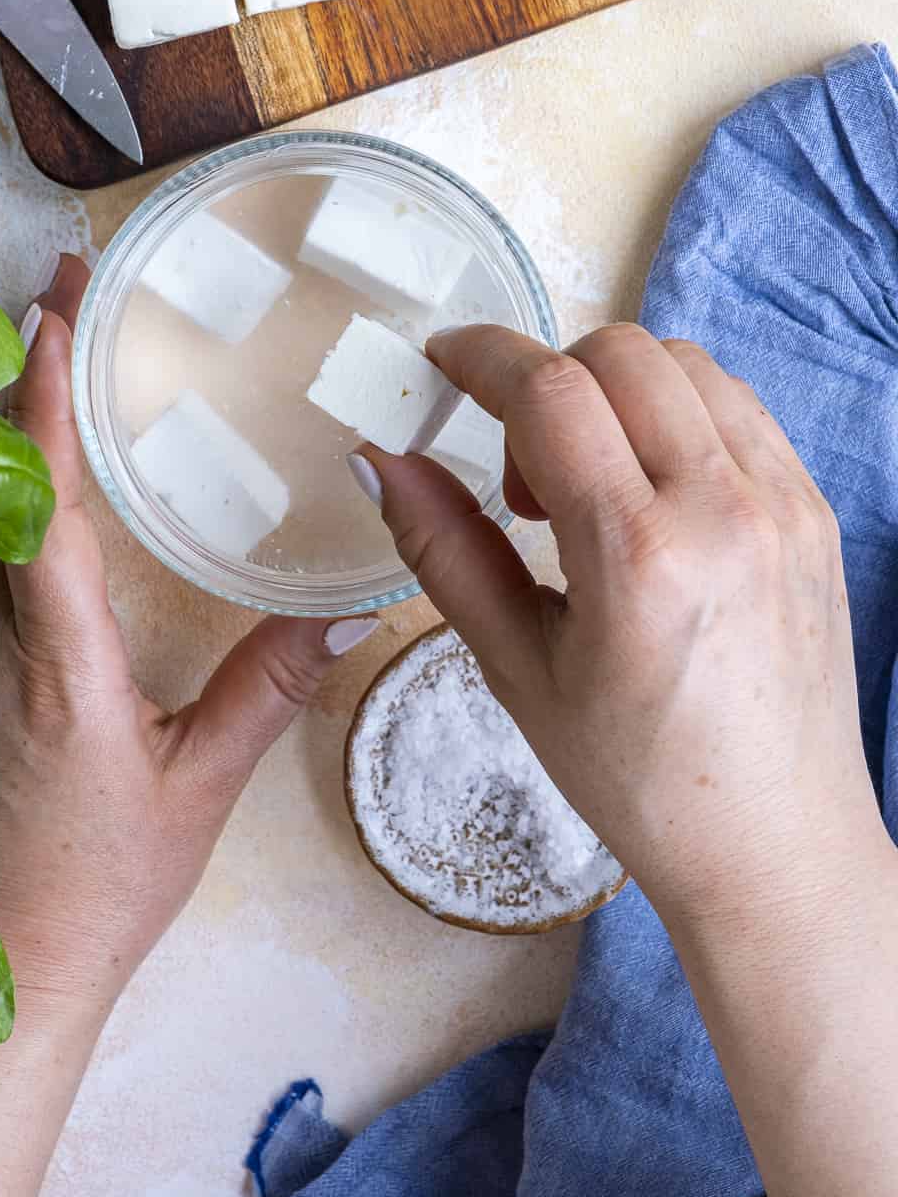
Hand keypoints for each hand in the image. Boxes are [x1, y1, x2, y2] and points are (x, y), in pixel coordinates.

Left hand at [0, 254, 371, 1031]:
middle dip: (19, 373)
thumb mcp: (202, 788)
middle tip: (62, 288)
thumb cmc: (102, 888)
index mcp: (58, 663)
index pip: (39, 507)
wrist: (8, 973)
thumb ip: (268, 690)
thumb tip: (347, 610)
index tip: (55, 316)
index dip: (42, 404)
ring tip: (42, 338)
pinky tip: (10, 460)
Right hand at [359, 323, 885, 926]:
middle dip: (547, 379)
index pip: (550, 392)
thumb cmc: (638, 777)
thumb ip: (444, 549)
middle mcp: (725, 511)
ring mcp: (785, 504)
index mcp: (639, 557)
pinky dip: (677, 416)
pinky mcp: (816, 511)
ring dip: (616, 390)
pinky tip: (650, 492)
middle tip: (522, 472)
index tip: (443, 362)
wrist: (773, 842)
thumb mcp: (517, 668)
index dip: (482, 357)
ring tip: (590, 485)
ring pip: (687, 365)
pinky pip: (739, 409)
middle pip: (620, 354)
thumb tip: (380, 459)